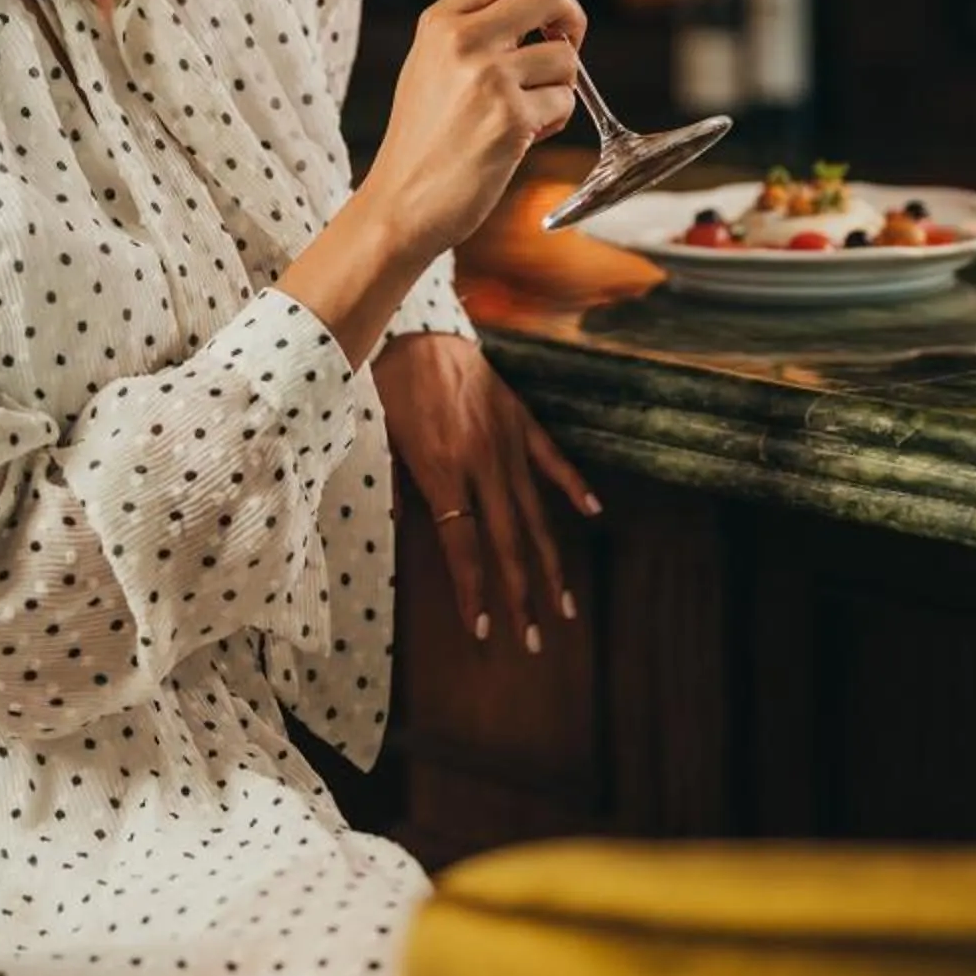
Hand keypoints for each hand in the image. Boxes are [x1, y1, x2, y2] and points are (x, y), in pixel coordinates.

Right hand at [361, 0, 585, 262]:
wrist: (401, 203)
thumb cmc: (423, 138)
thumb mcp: (431, 63)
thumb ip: (477, 27)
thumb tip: (543, 4)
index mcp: (441, 20)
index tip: (552, 7)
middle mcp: (463, 39)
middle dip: (572, 20)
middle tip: (561, 46)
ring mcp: (488, 77)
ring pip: (566, 55)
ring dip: (559, 85)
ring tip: (524, 110)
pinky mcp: (512, 117)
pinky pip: (566, 101)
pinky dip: (554, 121)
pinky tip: (521, 137)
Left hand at [371, 332, 601, 652]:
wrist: (415, 335)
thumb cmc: (389, 391)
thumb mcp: (382, 446)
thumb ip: (398, 491)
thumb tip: (400, 531)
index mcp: (442, 474)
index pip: (463, 549)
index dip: (474, 592)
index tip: (483, 631)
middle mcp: (481, 465)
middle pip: (506, 544)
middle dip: (519, 597)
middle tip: (533, 640)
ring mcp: (506, 443)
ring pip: (534, 513)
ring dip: (550, 562)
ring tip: (564, 603)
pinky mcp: (521, 421)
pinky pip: (552, 459)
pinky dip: (574, 485)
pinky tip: (593, 512)